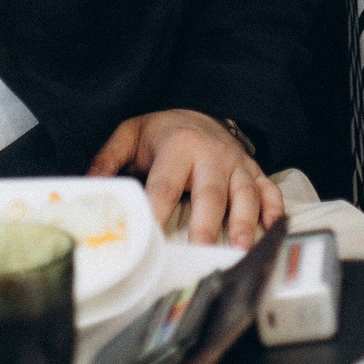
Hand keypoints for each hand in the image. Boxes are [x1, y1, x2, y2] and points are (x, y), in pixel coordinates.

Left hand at [88, 108, 285, 244]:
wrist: (201, 111)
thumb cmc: (164, 131)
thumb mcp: (131, 134)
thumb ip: (108, 159)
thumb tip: (89, 187)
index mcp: (179, 145)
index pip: (165, 184)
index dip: (157, 210)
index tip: (150, 236)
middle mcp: (212, 154)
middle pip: (209, 194)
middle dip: (206, 225)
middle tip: (202, 252)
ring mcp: (236, 163)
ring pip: (244, 194)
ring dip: (244, 222)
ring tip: (240, 248)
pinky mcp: (253, 171)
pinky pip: (269, 190)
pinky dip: (274, 209)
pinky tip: (273, 228)